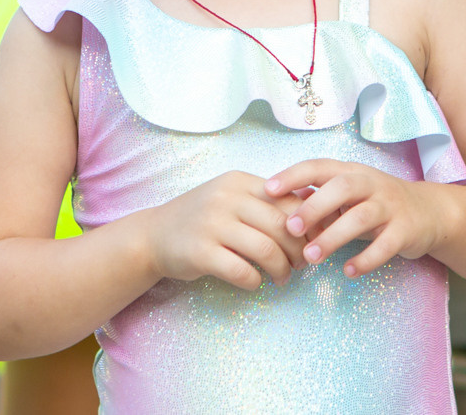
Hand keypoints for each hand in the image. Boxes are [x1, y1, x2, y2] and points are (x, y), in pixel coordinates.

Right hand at [145, 171, 307, 290]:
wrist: (152, 235)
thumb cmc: (202, 218)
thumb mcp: (231, 198)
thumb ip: (265, 200)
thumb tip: (312, 203)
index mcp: (239, 182)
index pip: (286, 200)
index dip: (307, 224)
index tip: (313, 241)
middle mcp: (226, 198)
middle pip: (280, 225)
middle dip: (298, 249)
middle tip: (302, 264)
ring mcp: (212, 225)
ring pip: (265, 249)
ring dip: (281, 269)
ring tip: (283, 278)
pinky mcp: (200, 253)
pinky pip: (241, 270)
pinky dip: (255, 281)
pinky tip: (255, 283)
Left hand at [263, 160, 451, 278]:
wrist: (430, 212)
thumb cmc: (378, 203)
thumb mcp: (350, 195)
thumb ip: (319, 199)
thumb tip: (278, 204)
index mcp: (353, 172)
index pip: (320, 166)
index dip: (294, 175)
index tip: (268, 190)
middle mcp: (372, 184)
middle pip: (342, 187)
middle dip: (314, 206)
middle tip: (290, 228)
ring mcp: (391, 206)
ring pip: (361, 217)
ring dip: (334, 236)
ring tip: (311, 256)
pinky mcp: (406, 230)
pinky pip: (385, 245)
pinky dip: (366, 259)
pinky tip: (349, 271)